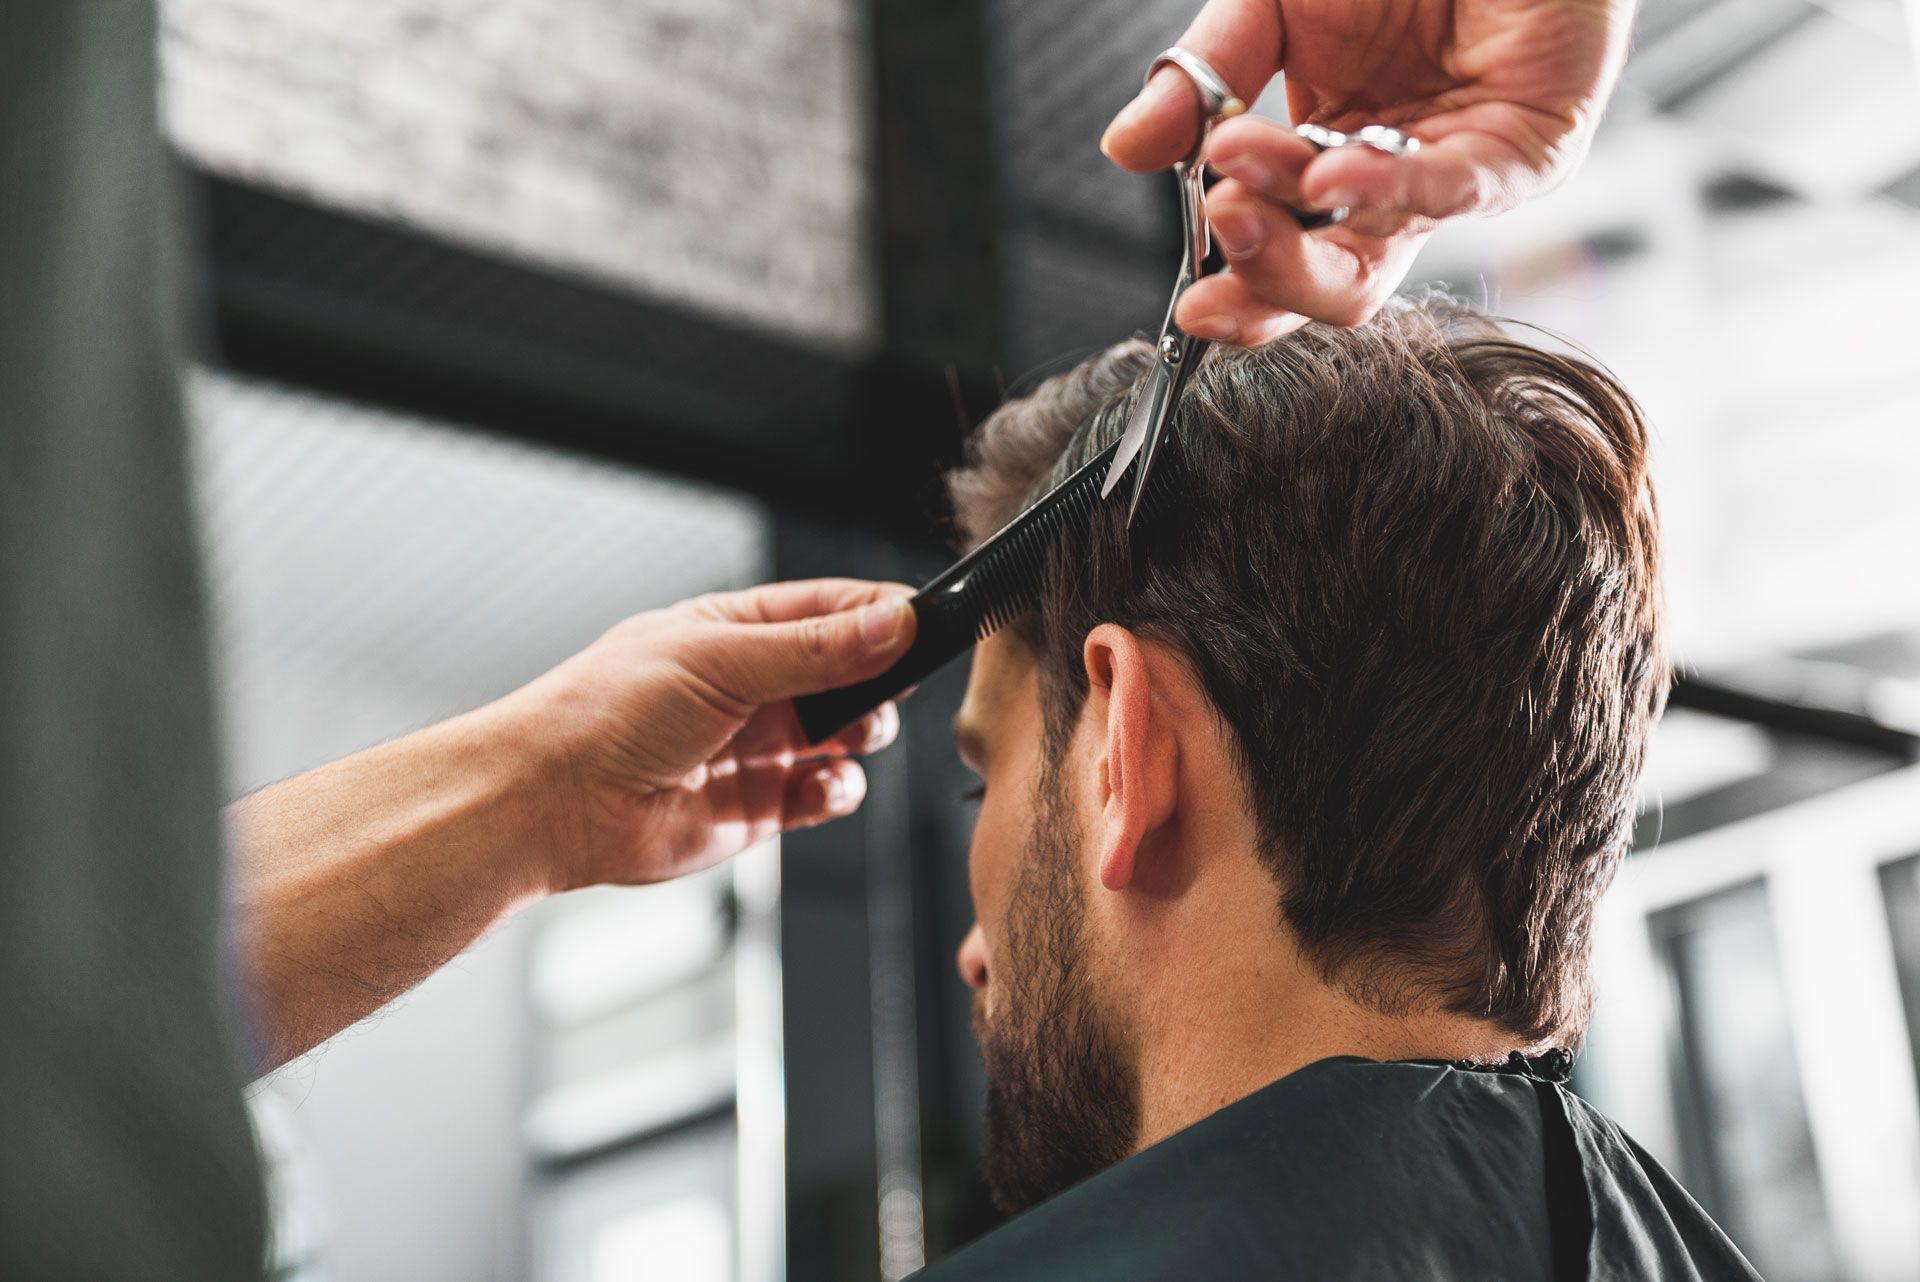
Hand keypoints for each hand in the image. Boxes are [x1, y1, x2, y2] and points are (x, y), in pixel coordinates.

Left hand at [506, 579, 916, 889]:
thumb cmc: (604, 713)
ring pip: (841, 735)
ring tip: (850, 738)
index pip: (829, 608)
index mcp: (733, 630)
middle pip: (847, 673)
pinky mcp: (753, 807)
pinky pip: (819, 794)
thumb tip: (893, 622)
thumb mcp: (721, 660)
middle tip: (891, 689)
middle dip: (878, 681)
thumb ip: (816, 649)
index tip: (926, 622)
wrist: (550, 803)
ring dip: (861, 736)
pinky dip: (836, 791)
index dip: (881, 614)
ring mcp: (752, 747)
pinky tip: (824, 786)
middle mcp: (748, 686)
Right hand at [1100, 0, 1632, 341]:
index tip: (1190, 301)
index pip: (1281, 255)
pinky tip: (1328, 178)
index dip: (1237, 289)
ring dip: (1302, 236)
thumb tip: (1125, 148)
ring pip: (1379, 257)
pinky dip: (1382, 193)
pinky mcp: (1525, 154)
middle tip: (1221, 232)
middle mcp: (1393, 186)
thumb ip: (1200, 80)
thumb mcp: (1268, 9)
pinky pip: (1450, 193)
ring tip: (1242, 195)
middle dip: (1266, 278)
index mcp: (1328, 162)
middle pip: (1331, 285)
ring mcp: (1457, 178)